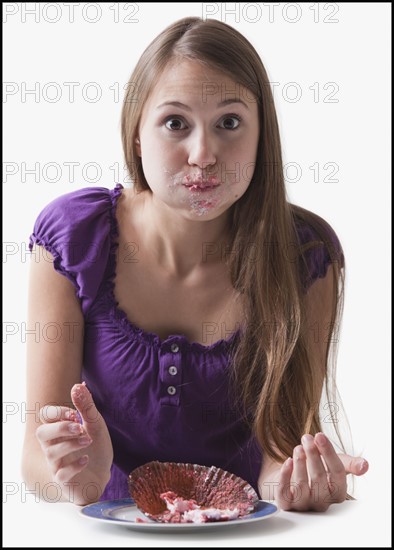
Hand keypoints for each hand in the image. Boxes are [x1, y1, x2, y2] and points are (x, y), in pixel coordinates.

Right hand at [36, 383, 112, 504]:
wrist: (103, 474)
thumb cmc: (95, 447)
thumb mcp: (95, 423)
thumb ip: (86, 406)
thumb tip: (77, 386)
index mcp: (59, 429)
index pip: (45, 415)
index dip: (57, 412)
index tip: (75, 413)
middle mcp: (54, 446)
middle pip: (41, 433)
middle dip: (60, 427)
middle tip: (79, 426)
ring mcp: (57, 464)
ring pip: (51, 453)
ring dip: (70, 444)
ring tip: (88, 440)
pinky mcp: (64, 481)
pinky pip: (61, 475)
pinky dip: (74, 466)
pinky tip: (86, 459)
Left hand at [276, 433, 368, 511]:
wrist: (295, 474)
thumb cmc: (319, 469)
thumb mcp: (337, 463)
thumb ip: (350, 464)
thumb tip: (364, 466)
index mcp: (337, 492)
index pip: (337, 473)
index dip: (328, 453)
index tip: (319, 435)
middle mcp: (322, 502)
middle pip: (319, 479)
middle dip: (313, 455)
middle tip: (306, 437)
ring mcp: (304, 504)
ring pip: (301, 487)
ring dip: (300, 464)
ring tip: (298, 447)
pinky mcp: (286, 503)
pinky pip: (284, 494)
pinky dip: (285, 476)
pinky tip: (288, 460)